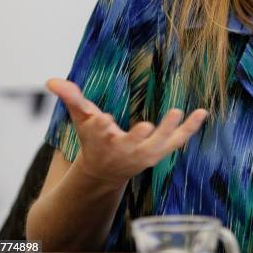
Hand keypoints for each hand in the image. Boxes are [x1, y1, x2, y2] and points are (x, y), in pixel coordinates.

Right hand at [46, 78, 207, 187]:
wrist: (105, 172)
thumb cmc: (94, 140)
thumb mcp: (81, 119)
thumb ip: (71, 98)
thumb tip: (51, 79)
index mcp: (100, 140)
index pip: (98, 132)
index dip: (100, 126)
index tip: (102, 118)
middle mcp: (123, 149)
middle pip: (131, 143)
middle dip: (137, 137)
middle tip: (146, 126)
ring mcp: (143, 153)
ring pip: (158, 145)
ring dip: (168, 130)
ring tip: (178, 112)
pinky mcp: (159, 152)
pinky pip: (177, 141)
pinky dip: (189, 129)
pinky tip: (202, 112)